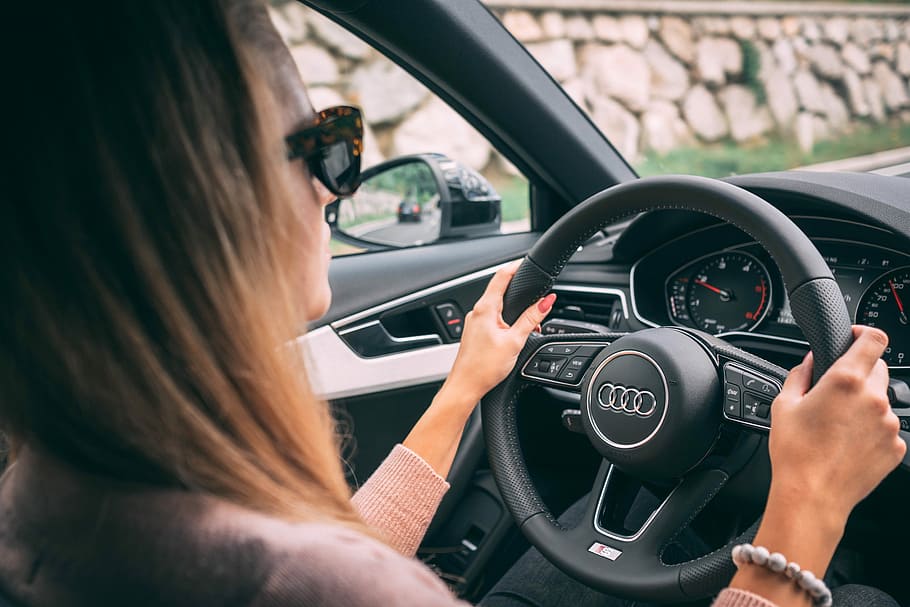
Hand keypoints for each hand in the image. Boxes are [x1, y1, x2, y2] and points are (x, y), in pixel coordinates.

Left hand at [443, 260, 555, 404]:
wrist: (465, 387)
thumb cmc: (484, 368)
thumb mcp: (515, 341)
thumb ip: (531, 319)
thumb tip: (546, 301)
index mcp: (485, 308)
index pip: (501, 276)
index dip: (515, 267)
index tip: (526, 263)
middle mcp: (477, 312)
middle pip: (499, 290)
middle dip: (519, 292)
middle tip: (535, 295)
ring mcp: (474, 322)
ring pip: (496, 307)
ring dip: (513, 310)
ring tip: (529, 323)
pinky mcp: (475, 333)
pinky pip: (492, 319)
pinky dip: (505, 321)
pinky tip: (514, 334)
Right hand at [768, 325, 904, 528]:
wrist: (812, 496)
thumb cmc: (795, 452)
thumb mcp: (784, 404)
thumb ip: (801, 374)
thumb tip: (812, 361)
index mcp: (846, 381)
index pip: (874, 339)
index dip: (865, 333)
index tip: (855, 338)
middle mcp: (874, 399)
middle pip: (878, 368)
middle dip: (859, 372)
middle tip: (835, 391)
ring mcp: (889, 424)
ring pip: (881, 400)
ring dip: (864, 403)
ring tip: (837, 425)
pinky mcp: (896, 447)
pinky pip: (886, 428)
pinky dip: (871, 429)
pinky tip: (847, 443)